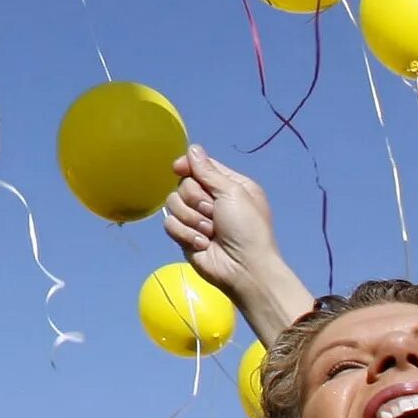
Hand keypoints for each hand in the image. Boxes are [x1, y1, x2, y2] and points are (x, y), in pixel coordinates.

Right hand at [162, 148, 314, 342]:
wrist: (244, 269)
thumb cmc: (247, 228)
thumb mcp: (233, 193)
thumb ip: (209, 171)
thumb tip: (192, 148)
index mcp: (227, 185)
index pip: (199, 166)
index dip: (187, 166)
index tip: (179, 169)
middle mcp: (211, 199)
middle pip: (183, 184)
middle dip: (196, 199)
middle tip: (213, 212)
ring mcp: (196, 218)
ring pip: (173, 204)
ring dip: (192, 219)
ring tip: (210, 232)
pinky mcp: (185, 236)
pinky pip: (170, 224)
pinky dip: (186, 234)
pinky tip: (203, 244)